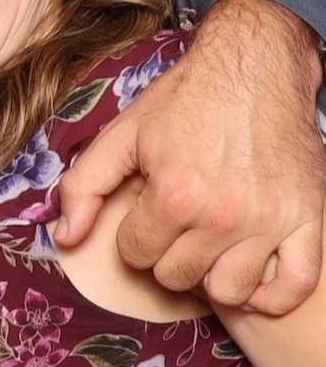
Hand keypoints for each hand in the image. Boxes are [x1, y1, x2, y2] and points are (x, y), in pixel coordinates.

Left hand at [56, 0, 325, 312]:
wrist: (255, 69)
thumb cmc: (186, 101)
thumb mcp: (122, 135)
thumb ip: (84, 187)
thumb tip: (64, 237)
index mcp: (174, 194)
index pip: (137, 255)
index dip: (134, 238)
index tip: (145, 218)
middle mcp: (223, 216)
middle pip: (178, 276)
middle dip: (167, 256)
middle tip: (175, 230)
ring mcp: (271, 222)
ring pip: (229, 291)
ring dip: (212, 277)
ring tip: (208, 251)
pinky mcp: (310, 221)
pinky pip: (295, 286)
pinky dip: (274, 297)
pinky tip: (253, 279)